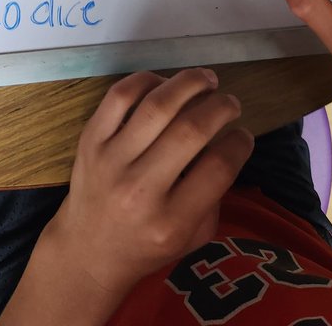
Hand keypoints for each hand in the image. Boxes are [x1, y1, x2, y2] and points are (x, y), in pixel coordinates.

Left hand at [47, 68, 253, 300]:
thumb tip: (227, 142)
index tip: (244, 133)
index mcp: (171, 222)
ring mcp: (111, 161)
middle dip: (221, 107)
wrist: (88, 251)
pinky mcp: (89, 140)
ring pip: (157, 106)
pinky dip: (147, 80)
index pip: (218, 168)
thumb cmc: (147, 245)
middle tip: (231, 102)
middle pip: (191, 130)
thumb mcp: (192, 238)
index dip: (240, 143)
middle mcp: (140, 190)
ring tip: (207, 79)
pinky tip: (165, 83)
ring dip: (189, 83)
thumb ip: (214, 196)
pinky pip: (120, 96)